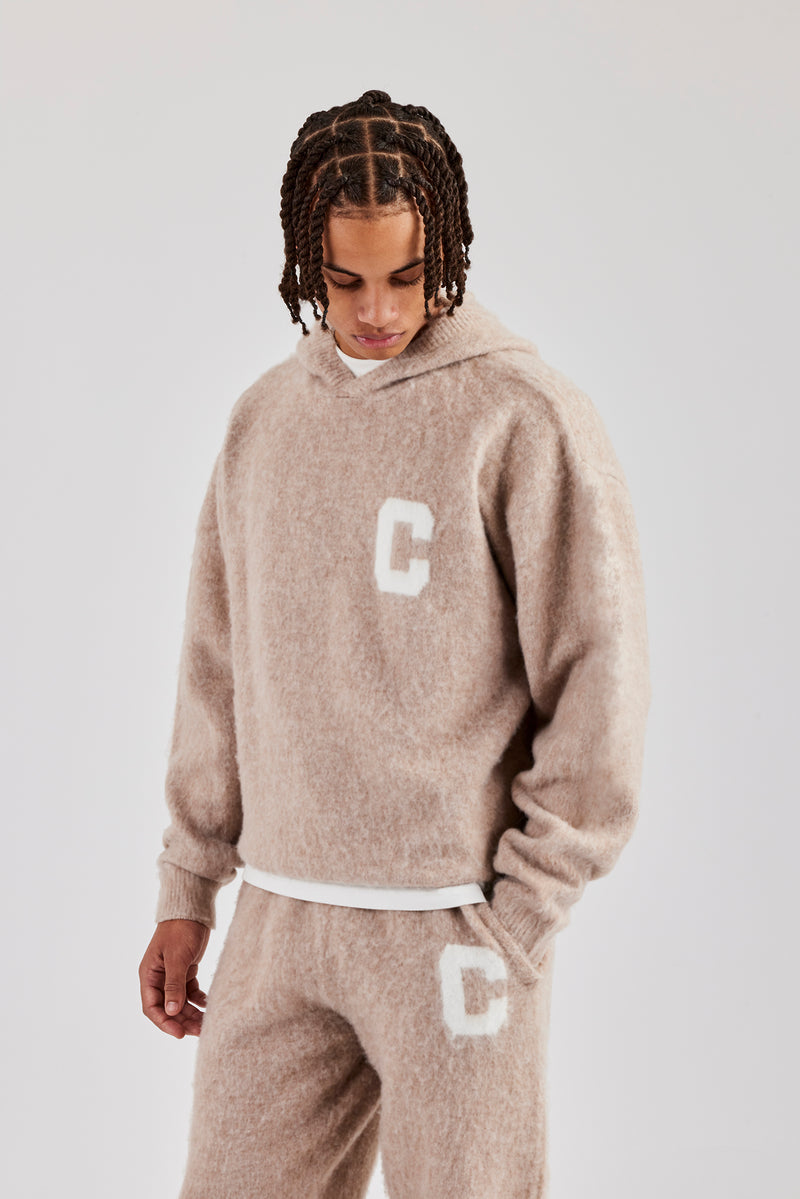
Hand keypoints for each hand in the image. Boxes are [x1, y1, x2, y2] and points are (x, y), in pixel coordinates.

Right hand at [139, 918, 210, 1038]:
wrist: (193, 910)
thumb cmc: (180, 930)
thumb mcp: (177, 958)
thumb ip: (174, 984)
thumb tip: (171, 1012)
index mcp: (149, 975)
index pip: (152, 1007)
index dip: (164, 1022)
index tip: (180, 1033)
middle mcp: (158, 978)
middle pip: (168, 1008)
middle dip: (182, 1021)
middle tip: (199, 1031)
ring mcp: (172, 975)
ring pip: (180, 1002)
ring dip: (191, 1014)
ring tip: (206, 1023)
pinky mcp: (186, 970)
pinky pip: (190, 993)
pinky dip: (198, 1001)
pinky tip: (208, 1005)